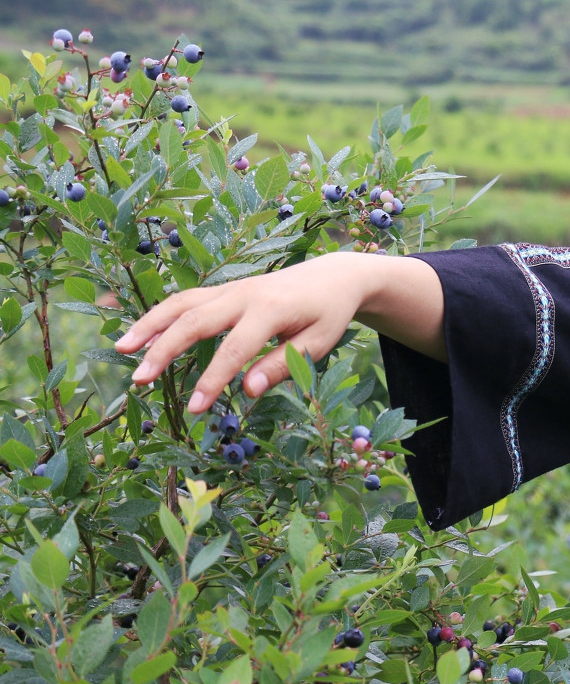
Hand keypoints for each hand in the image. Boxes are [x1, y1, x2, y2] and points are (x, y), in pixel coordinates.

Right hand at [114, 252, 373, 413]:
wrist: (333, 276)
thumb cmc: (328, 314)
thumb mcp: (318, 343)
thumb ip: (283, 365)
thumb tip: (248, 390)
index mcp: (271, 309)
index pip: (234, 349)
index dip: (212, 380)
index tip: (194, 408)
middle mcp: (244, 294)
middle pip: (195, 320)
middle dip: (164, 350)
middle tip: (139, 380)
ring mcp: (231, 288)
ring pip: (183, 303)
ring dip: (150, 325)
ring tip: (122, 349)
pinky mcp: (225, 289)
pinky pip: (187, 300)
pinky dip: (161, 315)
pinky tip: (141, 334)